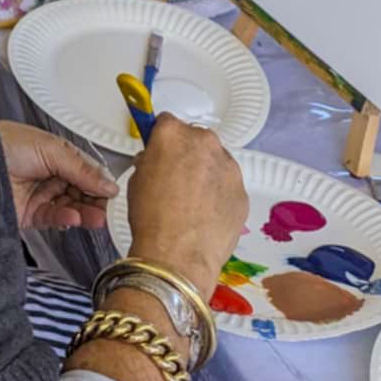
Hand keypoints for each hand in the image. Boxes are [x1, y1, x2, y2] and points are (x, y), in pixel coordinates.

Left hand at [0, 121, 117, 230]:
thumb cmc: (5, 143)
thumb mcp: (50, 149)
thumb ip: (81, 169)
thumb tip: (109, 183)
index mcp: (58, 155)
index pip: (88, 172)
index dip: (102, 183)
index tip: (116, 195)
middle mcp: (51, 175)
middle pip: (82, 192)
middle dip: (97, 201)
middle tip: (110, 210)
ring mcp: (41, 195)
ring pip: (72, 207)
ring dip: (85, 213)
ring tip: (97, 217)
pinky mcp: (30, 214)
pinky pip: (54, 219)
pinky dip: (65, 219)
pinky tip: (72, 217)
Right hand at [124, 115, 247, 301]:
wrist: (178, 258)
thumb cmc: (150, 217)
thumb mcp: (137, 181)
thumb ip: (151, 161)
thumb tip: (159, 162)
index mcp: (173, 134)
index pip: (167, 122)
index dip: (162, 139)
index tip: (160, 154)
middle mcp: (205, 142)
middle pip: (196, 139)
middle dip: (188, 153)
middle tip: (178, 179)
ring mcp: (229, 167)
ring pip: (217, 162)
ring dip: (208, 173)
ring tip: (195, 202)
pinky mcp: (243, 192)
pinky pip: (229, 186)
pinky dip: (220, 195)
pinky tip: (207, 216)